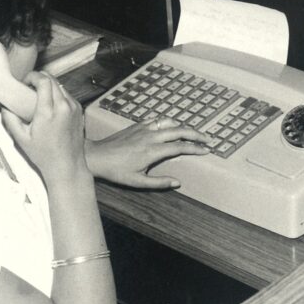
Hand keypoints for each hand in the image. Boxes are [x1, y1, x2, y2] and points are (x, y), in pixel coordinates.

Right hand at [1, 72, 87, 181]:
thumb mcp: (21, 139)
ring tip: (38, 96)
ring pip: (60, 86)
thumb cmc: (43, 154)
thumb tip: (5, 106)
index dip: (32, 76)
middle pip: (52, 79)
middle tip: (29, 87)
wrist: (67, 165)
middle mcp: (64, 106)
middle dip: (39, 79)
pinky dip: (57, 94)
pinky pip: (67, 95)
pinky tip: (50, 105)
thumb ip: (10, 120)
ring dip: (49, 86)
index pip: (43, 81)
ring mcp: (74, 108)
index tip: (24, 82)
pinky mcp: (79, 111)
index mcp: (48, 111)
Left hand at [84, 117, 212, 188]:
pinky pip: (157, 120)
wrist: (96, 156)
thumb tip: (177, 183)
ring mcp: (144, 129)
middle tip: (207, 139)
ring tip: (193, 132)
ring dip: (183, 126)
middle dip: (196, 134)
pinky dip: (169, 122)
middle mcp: (150, 137)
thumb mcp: (138, 181)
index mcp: (152, 151)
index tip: (206, 150)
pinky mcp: (137, 125)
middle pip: (179, 131)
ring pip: (169, 122)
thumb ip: (159, 182)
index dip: (195, 148)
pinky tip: (173, 126)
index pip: (180, 147)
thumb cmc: (116, 171)